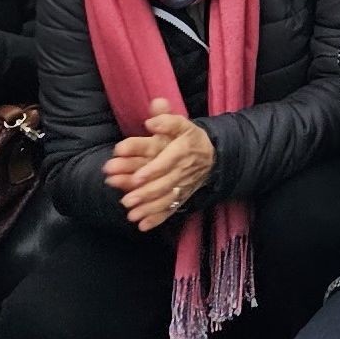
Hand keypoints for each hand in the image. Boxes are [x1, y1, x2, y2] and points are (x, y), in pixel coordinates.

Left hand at [105, 98, 215, 231]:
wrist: (212, 155)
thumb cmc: (188, 138)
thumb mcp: (180, 123)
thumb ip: (166, 117)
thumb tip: (154, 112)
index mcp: (181, 149)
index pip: (166, 160)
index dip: (152, 169)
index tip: (136, 177)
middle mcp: (182, 169)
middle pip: (164, 183)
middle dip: (145, 193)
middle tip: (126, 200)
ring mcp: (183, 184)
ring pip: (166, 198)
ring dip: (148, 208)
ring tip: (131, 214)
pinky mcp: (181, 196)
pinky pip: (170, 208)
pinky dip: (157, 218)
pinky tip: (142, 226)